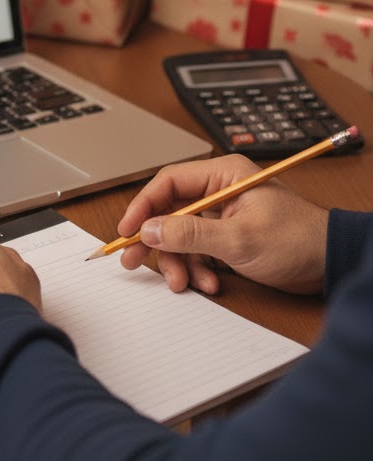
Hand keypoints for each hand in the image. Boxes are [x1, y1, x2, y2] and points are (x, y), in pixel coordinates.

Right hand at [117, 154, 328, 294]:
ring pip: (181, 236)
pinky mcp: (227, 237)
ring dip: (180, 262)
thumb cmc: (299, 240)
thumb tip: (150, 230)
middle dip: (156, 241)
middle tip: (133, 260)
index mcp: (224, 176)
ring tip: (185, 282)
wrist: (332, 264)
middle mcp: (220, 192)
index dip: (143, 206)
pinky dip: (198, 269)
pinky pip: (198, 251)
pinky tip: (210, 283)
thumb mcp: (239, 239)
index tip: (127, 230)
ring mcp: (223, 216)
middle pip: (169, 212)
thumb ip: (190, 234)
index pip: (168, 183)